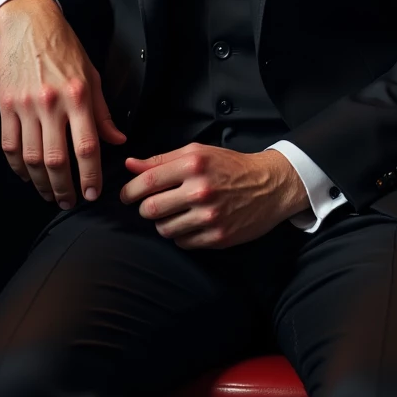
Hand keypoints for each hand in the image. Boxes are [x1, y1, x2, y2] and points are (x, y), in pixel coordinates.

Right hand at [0, 0, 125, 204]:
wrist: (29, 25)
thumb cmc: (64, 49)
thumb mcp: (92, 75)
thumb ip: (103, 112)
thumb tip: (118, 141)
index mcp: (78, 96)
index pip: (87, 146)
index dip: (90, 175)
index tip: (93, 192)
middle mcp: (51, 103)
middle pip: (56, 159)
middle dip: (64, 188)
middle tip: (70, 202)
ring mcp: (25, 105)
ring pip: (32, 157)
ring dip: (41, 183)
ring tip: (50, 194)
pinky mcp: (6, 105)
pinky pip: (10, 145)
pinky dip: (18, 166)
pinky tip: (27, 175)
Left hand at [120, 145, 308, 248]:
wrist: (270, 186)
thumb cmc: (231, 167)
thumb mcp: (198, 153)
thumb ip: (162, 159)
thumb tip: (130, 164)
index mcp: (193, 165)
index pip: (147, 181)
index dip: (129, 190)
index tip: (126, 195)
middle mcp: (201, 190)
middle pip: (150, 209)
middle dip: (144, 208)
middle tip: (150, 205)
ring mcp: (210, 217)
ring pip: (164, 229)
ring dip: (163, 222)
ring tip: (174, 213)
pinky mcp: (218, 237)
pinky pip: (183, 242)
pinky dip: (181, 235)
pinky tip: (191, 223)